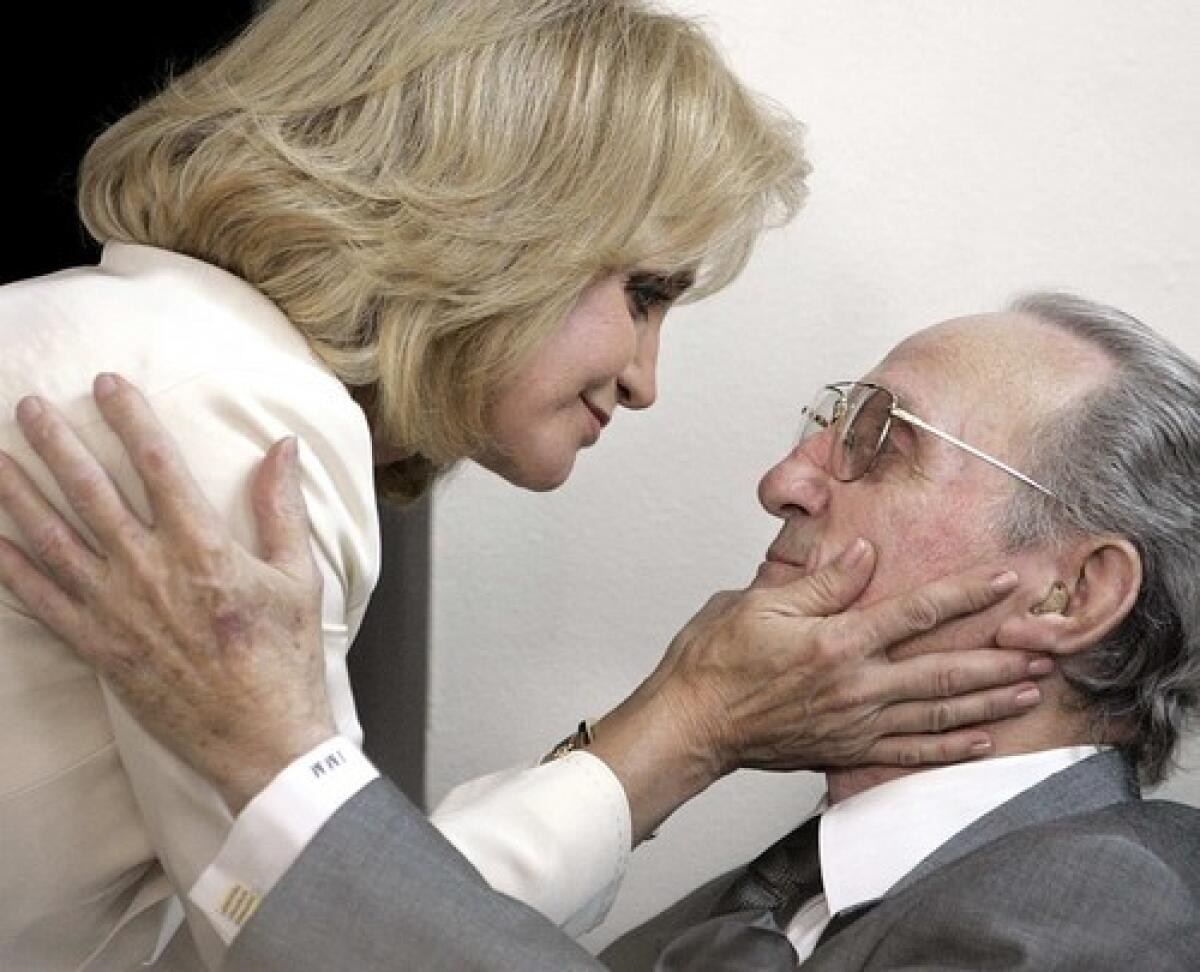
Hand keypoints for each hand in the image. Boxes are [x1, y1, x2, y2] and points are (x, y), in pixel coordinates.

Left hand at [0, 374, 333, 812]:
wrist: (262, 740)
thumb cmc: (286, 658)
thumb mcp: (298, 577)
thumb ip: (282, 508)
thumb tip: (283, 446)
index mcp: (203, 548)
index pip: (157, 464)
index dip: (129, 418)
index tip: (107, 383)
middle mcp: (149, 571)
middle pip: (90, 492)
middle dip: (56, 443)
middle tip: (29, 406)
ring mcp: (116, 610)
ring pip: (53, 538)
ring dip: (19, 493)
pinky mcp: (99, 647)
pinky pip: (41, 600)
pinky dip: (10, 566)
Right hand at [588, 544, 1049, 841]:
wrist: (691, 724)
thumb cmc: (715, 661)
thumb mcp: (761, 602)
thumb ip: (821, 581)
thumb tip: (864, 554)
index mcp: (837, 643)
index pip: (915, 612)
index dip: (965, 594)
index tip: (1005, 579)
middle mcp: (856, 687)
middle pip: (943, 670)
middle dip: (999, 657)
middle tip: (1045, 647)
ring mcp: (855, 723)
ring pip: (937, 713)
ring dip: (988, 701)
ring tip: (1029, 689)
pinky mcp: (846, 748)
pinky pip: (908, 751)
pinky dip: (948, 747)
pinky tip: (980, 740)